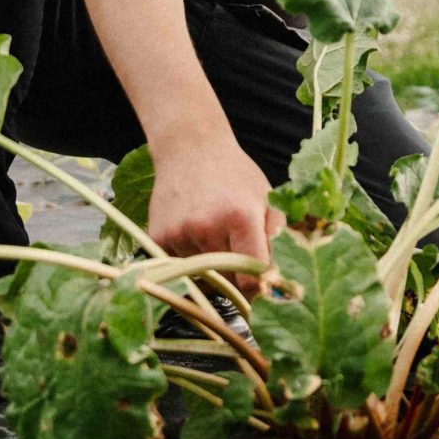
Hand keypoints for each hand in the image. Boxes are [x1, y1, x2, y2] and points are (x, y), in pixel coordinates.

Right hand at [146, 129, 280, 290]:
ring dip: (212, 272)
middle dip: (237, 281)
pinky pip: (179, 270)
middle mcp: (206, 227)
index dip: (258, 289)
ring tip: (215, 240)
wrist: (190, 149)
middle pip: (226, 283)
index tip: (261, 286)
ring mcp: (179, 234)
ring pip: (202, 278)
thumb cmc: (235, 177)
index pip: (250, 279)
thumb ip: (279, 239)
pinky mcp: (158, 238)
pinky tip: (195, 237)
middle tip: (240, 261)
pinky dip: (190, 263)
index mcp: (241, 218)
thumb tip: (280, 282)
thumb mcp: (267, 199)